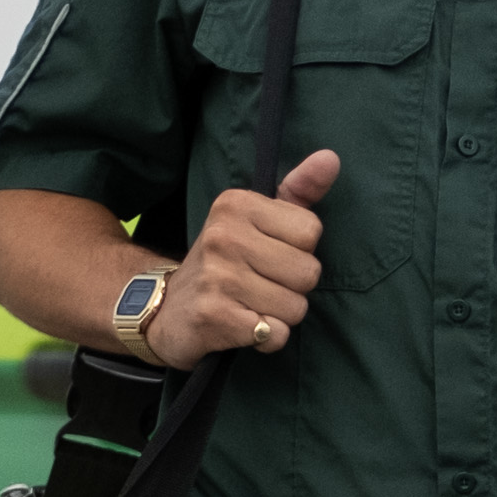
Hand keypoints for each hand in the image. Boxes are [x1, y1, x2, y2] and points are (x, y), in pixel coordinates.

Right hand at [153, 149, 338, 362]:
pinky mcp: (213, 316)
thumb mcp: (256, 219)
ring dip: (280, 315)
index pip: (311, 230)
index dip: (299, 250)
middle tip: (260, 285)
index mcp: (236, 204)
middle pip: (309, 273)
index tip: (269, 253)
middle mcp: (223, 235)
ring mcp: (216, 277)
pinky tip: (244, 325)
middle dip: (294, 288)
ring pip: (295, 308)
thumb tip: (331, 158)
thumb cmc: (224, 261)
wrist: (165, 308)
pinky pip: (275, 334)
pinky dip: (267, 338)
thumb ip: (298, 190)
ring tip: (251, 305)